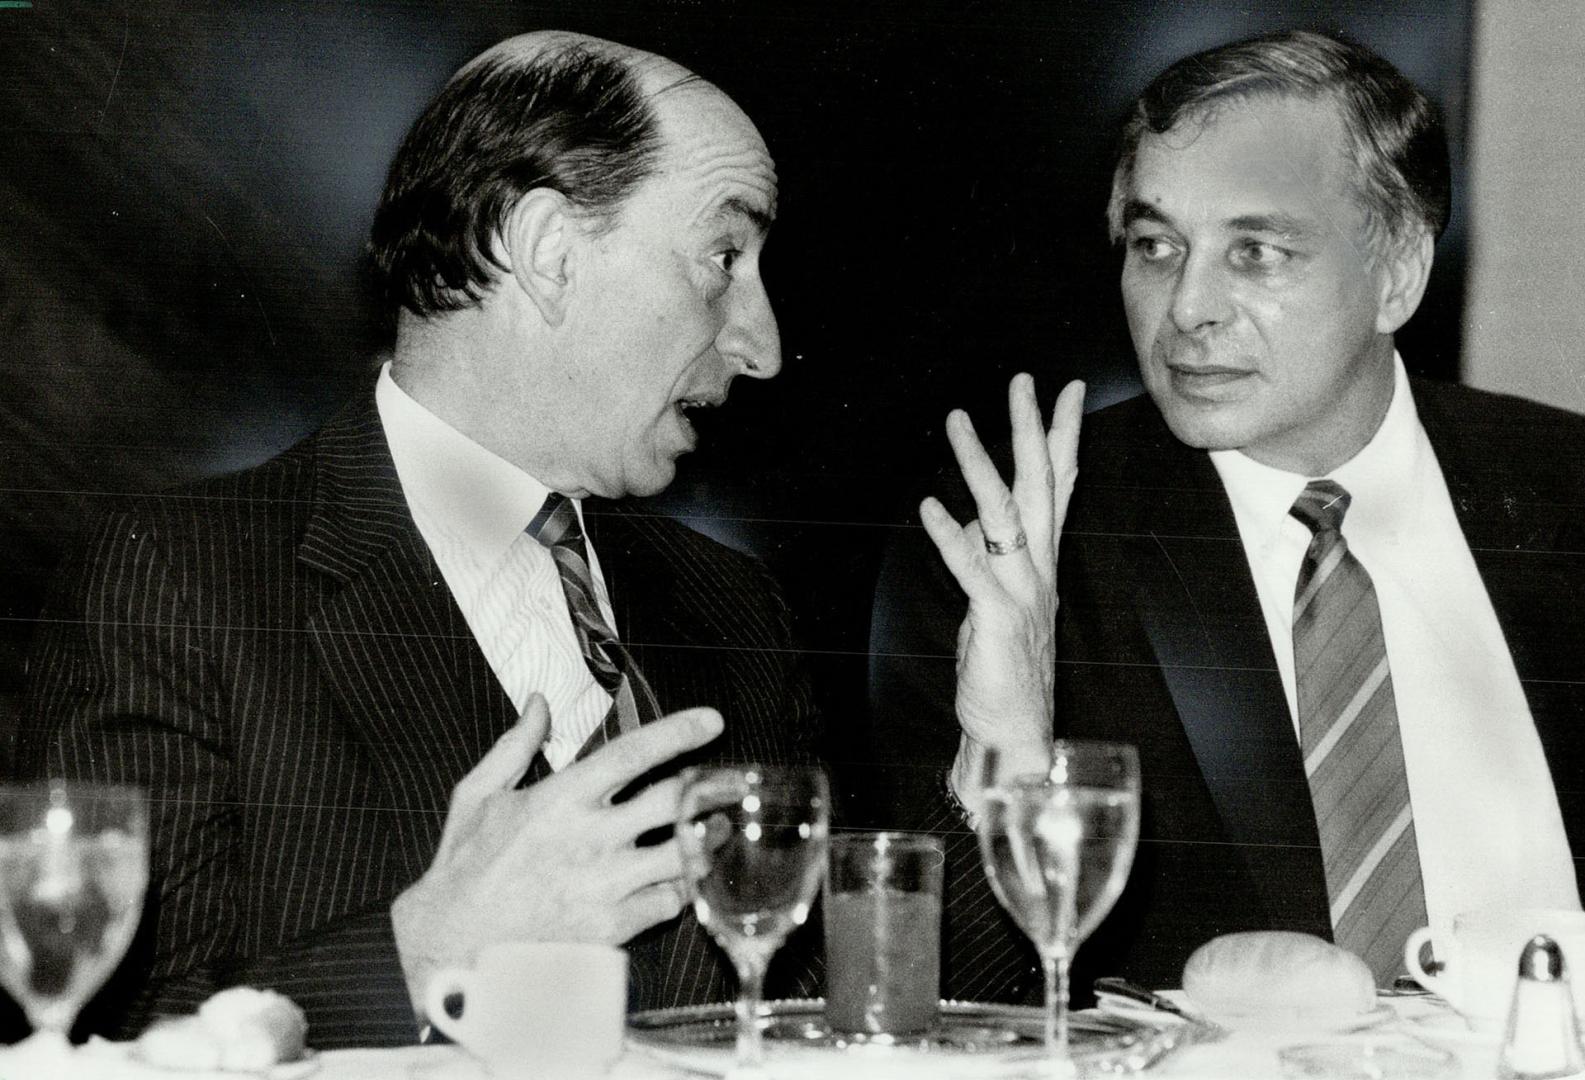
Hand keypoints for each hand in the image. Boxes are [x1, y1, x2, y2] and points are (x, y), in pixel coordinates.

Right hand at [390, 695, 723, 1013]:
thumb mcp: (476, 796)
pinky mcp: (612, 927)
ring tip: (720, 828)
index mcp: (559, 799)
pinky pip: (668, 902)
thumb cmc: (463, 870)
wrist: (452, 949)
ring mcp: (605, 885)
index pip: (633, 754)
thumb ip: (513, 746)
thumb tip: (538, 702)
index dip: (677, 733)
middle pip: (672, 801)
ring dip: (707, 839)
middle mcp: (590, 838)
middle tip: (726, 782)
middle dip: (708, 787)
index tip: (711, 721)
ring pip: (682, 854)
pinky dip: (679, 889)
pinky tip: (678, 879)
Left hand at [920, 374, 1083, 805]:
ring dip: (981, 465)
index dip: (1061, 437)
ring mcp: (1022, 592)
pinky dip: (951, 537)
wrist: (1016, 734)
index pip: (1058, 487)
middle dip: (1033, 429)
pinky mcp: (997, 619)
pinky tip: (929, 506)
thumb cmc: (1004, 670)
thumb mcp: (994, 602)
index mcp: (1041, 563)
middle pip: (1042, 486)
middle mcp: (1039, 569)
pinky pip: (973, 569)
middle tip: (1025, 380)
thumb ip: (986, 557)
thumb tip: (965, 519)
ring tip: (959, 421)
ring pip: (1006, 514)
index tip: (1065, 391)